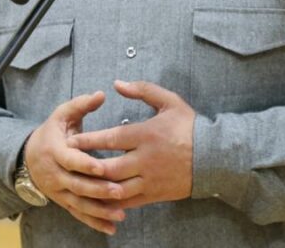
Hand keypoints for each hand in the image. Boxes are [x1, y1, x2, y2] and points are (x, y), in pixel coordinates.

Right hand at [24, 91, 125, 234]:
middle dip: (98, 190)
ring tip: (120, 213)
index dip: (85, 163)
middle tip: (119, 191)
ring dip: (99, 210)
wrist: (30, 156)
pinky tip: (112, 228)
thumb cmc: (53, 132)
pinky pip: (79, 214)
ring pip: (79, 203)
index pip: (70, 160)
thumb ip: (81, 105)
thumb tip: (101, 94)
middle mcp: (55, 174)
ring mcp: (59, 191)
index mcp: (55, 151)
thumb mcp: (62, 115)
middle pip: (77, 185)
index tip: (101, 166)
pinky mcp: (64, 201)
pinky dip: (94, 222)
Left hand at [68, 80, 194, 209]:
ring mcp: (150, 179)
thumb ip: (142, 90)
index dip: (90, 141)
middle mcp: (146, 159)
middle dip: (87, 167)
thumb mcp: (169, 101)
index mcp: (147, 134)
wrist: (215, 156)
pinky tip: (100, 199)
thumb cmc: (190, 126)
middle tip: (69, 165)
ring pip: (117, 188)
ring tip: (80, 183)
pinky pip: (129, 201)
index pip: (112, 139)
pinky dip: (113, 201)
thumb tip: (118, 83)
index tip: (73, 141)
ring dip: (97, 187)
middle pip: (110, 167)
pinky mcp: (155, 194)